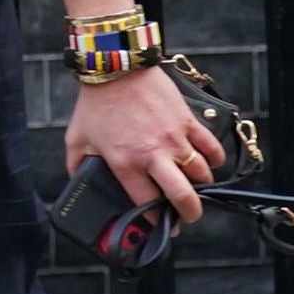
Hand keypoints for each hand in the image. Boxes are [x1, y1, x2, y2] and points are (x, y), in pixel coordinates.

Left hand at [65, 64, 226, 223]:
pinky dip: (216, 158)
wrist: (117, 68)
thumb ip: (77, 165)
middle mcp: (153, 156)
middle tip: (188, 216)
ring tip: (197, 187)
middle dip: (190, 213)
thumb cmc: (96, 103)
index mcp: (126, 164)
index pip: (147, 204)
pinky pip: (211, 146)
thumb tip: (78, 181)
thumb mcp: (77, 139)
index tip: (159, 225)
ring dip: (202, 185)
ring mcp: (174, 138)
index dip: (156, 221)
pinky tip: (212, 163)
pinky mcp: (187, 121)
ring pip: (201, 173)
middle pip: (183, 196)